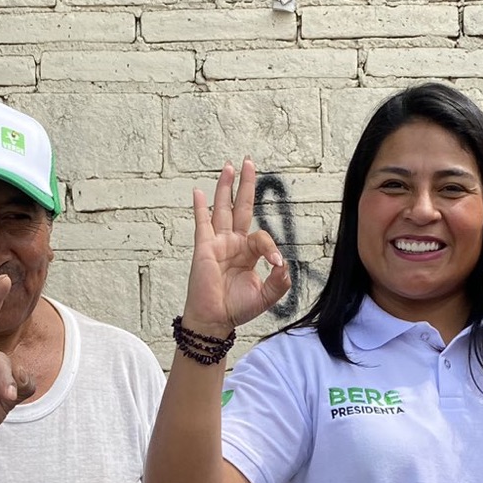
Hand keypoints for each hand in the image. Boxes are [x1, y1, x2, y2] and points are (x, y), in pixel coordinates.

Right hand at [183, 158, 289, 336]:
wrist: (215, 319)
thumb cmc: (237, 308)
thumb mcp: (267, 296)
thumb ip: (279, 281)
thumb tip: (284, 263)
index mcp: (248, 252)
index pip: (262, 237)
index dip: (271, 247)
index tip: (274, 264)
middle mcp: (233, 243)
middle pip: (241, 206)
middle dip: (245, 185)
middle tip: (248, 162)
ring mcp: (217, 243)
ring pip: (222, 208)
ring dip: (225, 187)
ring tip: (229, 166)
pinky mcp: (203, 247)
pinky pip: (202, 223)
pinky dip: (200, 207)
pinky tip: (199, 191)